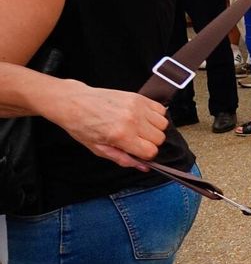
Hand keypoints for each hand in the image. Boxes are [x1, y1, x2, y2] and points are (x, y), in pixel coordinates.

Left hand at [46, 80, 168, 168]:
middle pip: (160, 138)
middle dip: (150, 142)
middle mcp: (132, 120)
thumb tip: (144, 167)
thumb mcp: (98, 149)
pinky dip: (156, 115)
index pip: (151, 151)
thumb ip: (123, 159)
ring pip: (163, 124)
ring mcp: (137, 107)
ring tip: (140, 128)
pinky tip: (143, 118)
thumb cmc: (82, 126)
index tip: (137, 151)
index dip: (145, 155)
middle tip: (136, 140)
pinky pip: (161, 109)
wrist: (74, 103)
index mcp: (121, 135)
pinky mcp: (138, 97)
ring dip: (155, 129)